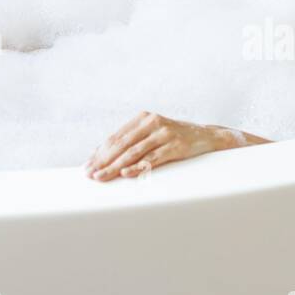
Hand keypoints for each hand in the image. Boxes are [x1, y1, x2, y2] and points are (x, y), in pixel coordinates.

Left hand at [85, 110, 234, 180]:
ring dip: (115, 166)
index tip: (88, 165)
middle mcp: (153, 122)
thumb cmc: (175, 137)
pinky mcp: (176, 146)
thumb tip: (102, 154)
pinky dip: (137, 167)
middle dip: (103, 161)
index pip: (116, 137)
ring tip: (102, 176)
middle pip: (122, 144)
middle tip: (90, 174)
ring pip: (134, 152)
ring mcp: (165, 134)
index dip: (100, 152)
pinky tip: (125, 174)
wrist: (207, 136)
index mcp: (143, 118)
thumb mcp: (153, 133)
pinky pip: (152, 159)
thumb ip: (133, 140)